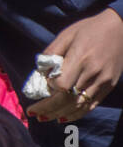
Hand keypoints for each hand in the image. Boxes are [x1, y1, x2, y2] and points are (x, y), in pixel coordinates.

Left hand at [28, 8, 122, 122]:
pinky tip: (63, 117)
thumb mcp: (66, 35)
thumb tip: (40, 71)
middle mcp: (93, 72)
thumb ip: (51, 53)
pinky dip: (76, 113)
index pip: (62, 84)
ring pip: (79, 105)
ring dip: (59, 114)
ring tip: (44, 118)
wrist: (120, 28)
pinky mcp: (109, 86)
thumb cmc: (89, 29)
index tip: (44, 86)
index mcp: (80, 58)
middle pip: (68, 98)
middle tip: (33, 113)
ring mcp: (103, 81)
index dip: (50, 89)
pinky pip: (91, 105)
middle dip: (48, 108)